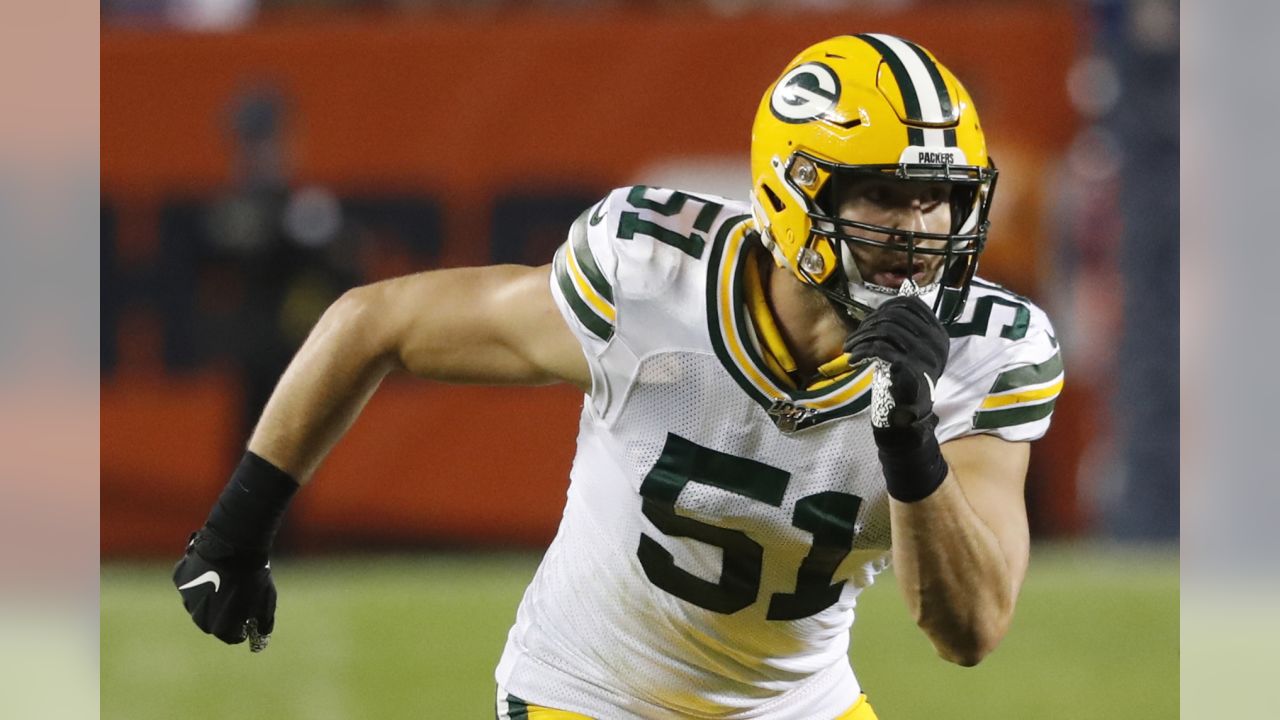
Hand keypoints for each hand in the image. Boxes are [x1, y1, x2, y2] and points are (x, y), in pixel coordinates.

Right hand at [173, 528, 276, 651]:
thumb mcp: (266, 602)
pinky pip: (190, 582)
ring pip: (199, 602)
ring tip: (224, 580)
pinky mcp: (180, 580)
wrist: (235, 547)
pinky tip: (211, 566)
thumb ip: (263, 623)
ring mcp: (187, 598)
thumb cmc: (253, 577)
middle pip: (213, 622)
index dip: (242, 629)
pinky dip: (199, 578)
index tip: (248, 618)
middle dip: (224, 614)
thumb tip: (262, 632)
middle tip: (236, 598)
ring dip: (210, 596)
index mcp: (220, 628)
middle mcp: (199, 618)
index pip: (231, 637)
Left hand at [844, 296, 948, 427]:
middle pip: (895, 316)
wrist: (912, 413)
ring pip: (885, 329)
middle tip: (854, 337)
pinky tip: (853, 360)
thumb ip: (907, 329)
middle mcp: (935, 341)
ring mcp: (923, 353)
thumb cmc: (908, 380)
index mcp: (938, 333)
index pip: (913, 304)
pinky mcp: (909, 366)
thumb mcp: (915, 351)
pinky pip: (879, 349)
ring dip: (861, 337)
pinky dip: (862, 351)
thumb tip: (892, 301)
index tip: (871, 318)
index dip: (887, 306)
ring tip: (849, 348)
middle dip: (868, 323)